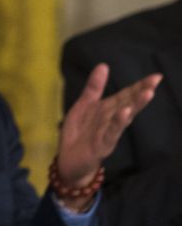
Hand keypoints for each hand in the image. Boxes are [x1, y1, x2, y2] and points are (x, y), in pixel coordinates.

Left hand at [56, 64, 160, 186]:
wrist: (69, 160)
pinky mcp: (102, 144)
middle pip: (129, 103)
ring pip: (125, 117)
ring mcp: (109, 132)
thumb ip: (94, 88)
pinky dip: (118, 122)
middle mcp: (112, 119)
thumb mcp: (84, 105)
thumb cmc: (79, 132)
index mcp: (108, 109)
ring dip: (136, 105)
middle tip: (156, 80)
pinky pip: (112, 132)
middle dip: (142, 92)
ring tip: (147, 92)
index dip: (139, 85)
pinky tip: (126, 113)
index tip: (156, 76)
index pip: (126, 95)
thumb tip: (104, 65)